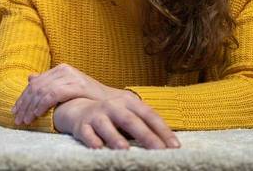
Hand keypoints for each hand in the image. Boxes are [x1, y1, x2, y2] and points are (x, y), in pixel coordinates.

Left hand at [12, 63, 133, 124]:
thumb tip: (31, 77)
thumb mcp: (67, 87)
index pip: (36, 82)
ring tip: (25, 120)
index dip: (23, 97)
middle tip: (17, 118)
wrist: (111, 102)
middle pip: (36, 86)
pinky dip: (42, 105)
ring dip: (30, 107)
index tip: (15, 110)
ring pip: (42, 90)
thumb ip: (50, 82)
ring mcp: (70, 76)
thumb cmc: (89, 98)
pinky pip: (52, 94)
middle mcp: (64, 70)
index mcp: (60, 69)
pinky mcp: (76, 85)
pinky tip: (37, 114)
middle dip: (24, 104)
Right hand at [53, 96, 180, 149]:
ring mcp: (97, 115)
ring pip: (106, 126)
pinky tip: (98, 148)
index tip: (175, 146)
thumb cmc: (111, 116)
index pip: (149, 115)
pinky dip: (92, 141)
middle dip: (146, 136)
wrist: (78, 109)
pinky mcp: (82, 126)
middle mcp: (113, 106)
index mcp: (129, 102)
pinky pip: (87, 133)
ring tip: (125, 150)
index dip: (163, 130)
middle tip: (159, 150)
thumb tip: (169, 144)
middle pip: (131, 121)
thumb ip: (145, 124)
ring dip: (115, 138)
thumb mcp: (129, 114)